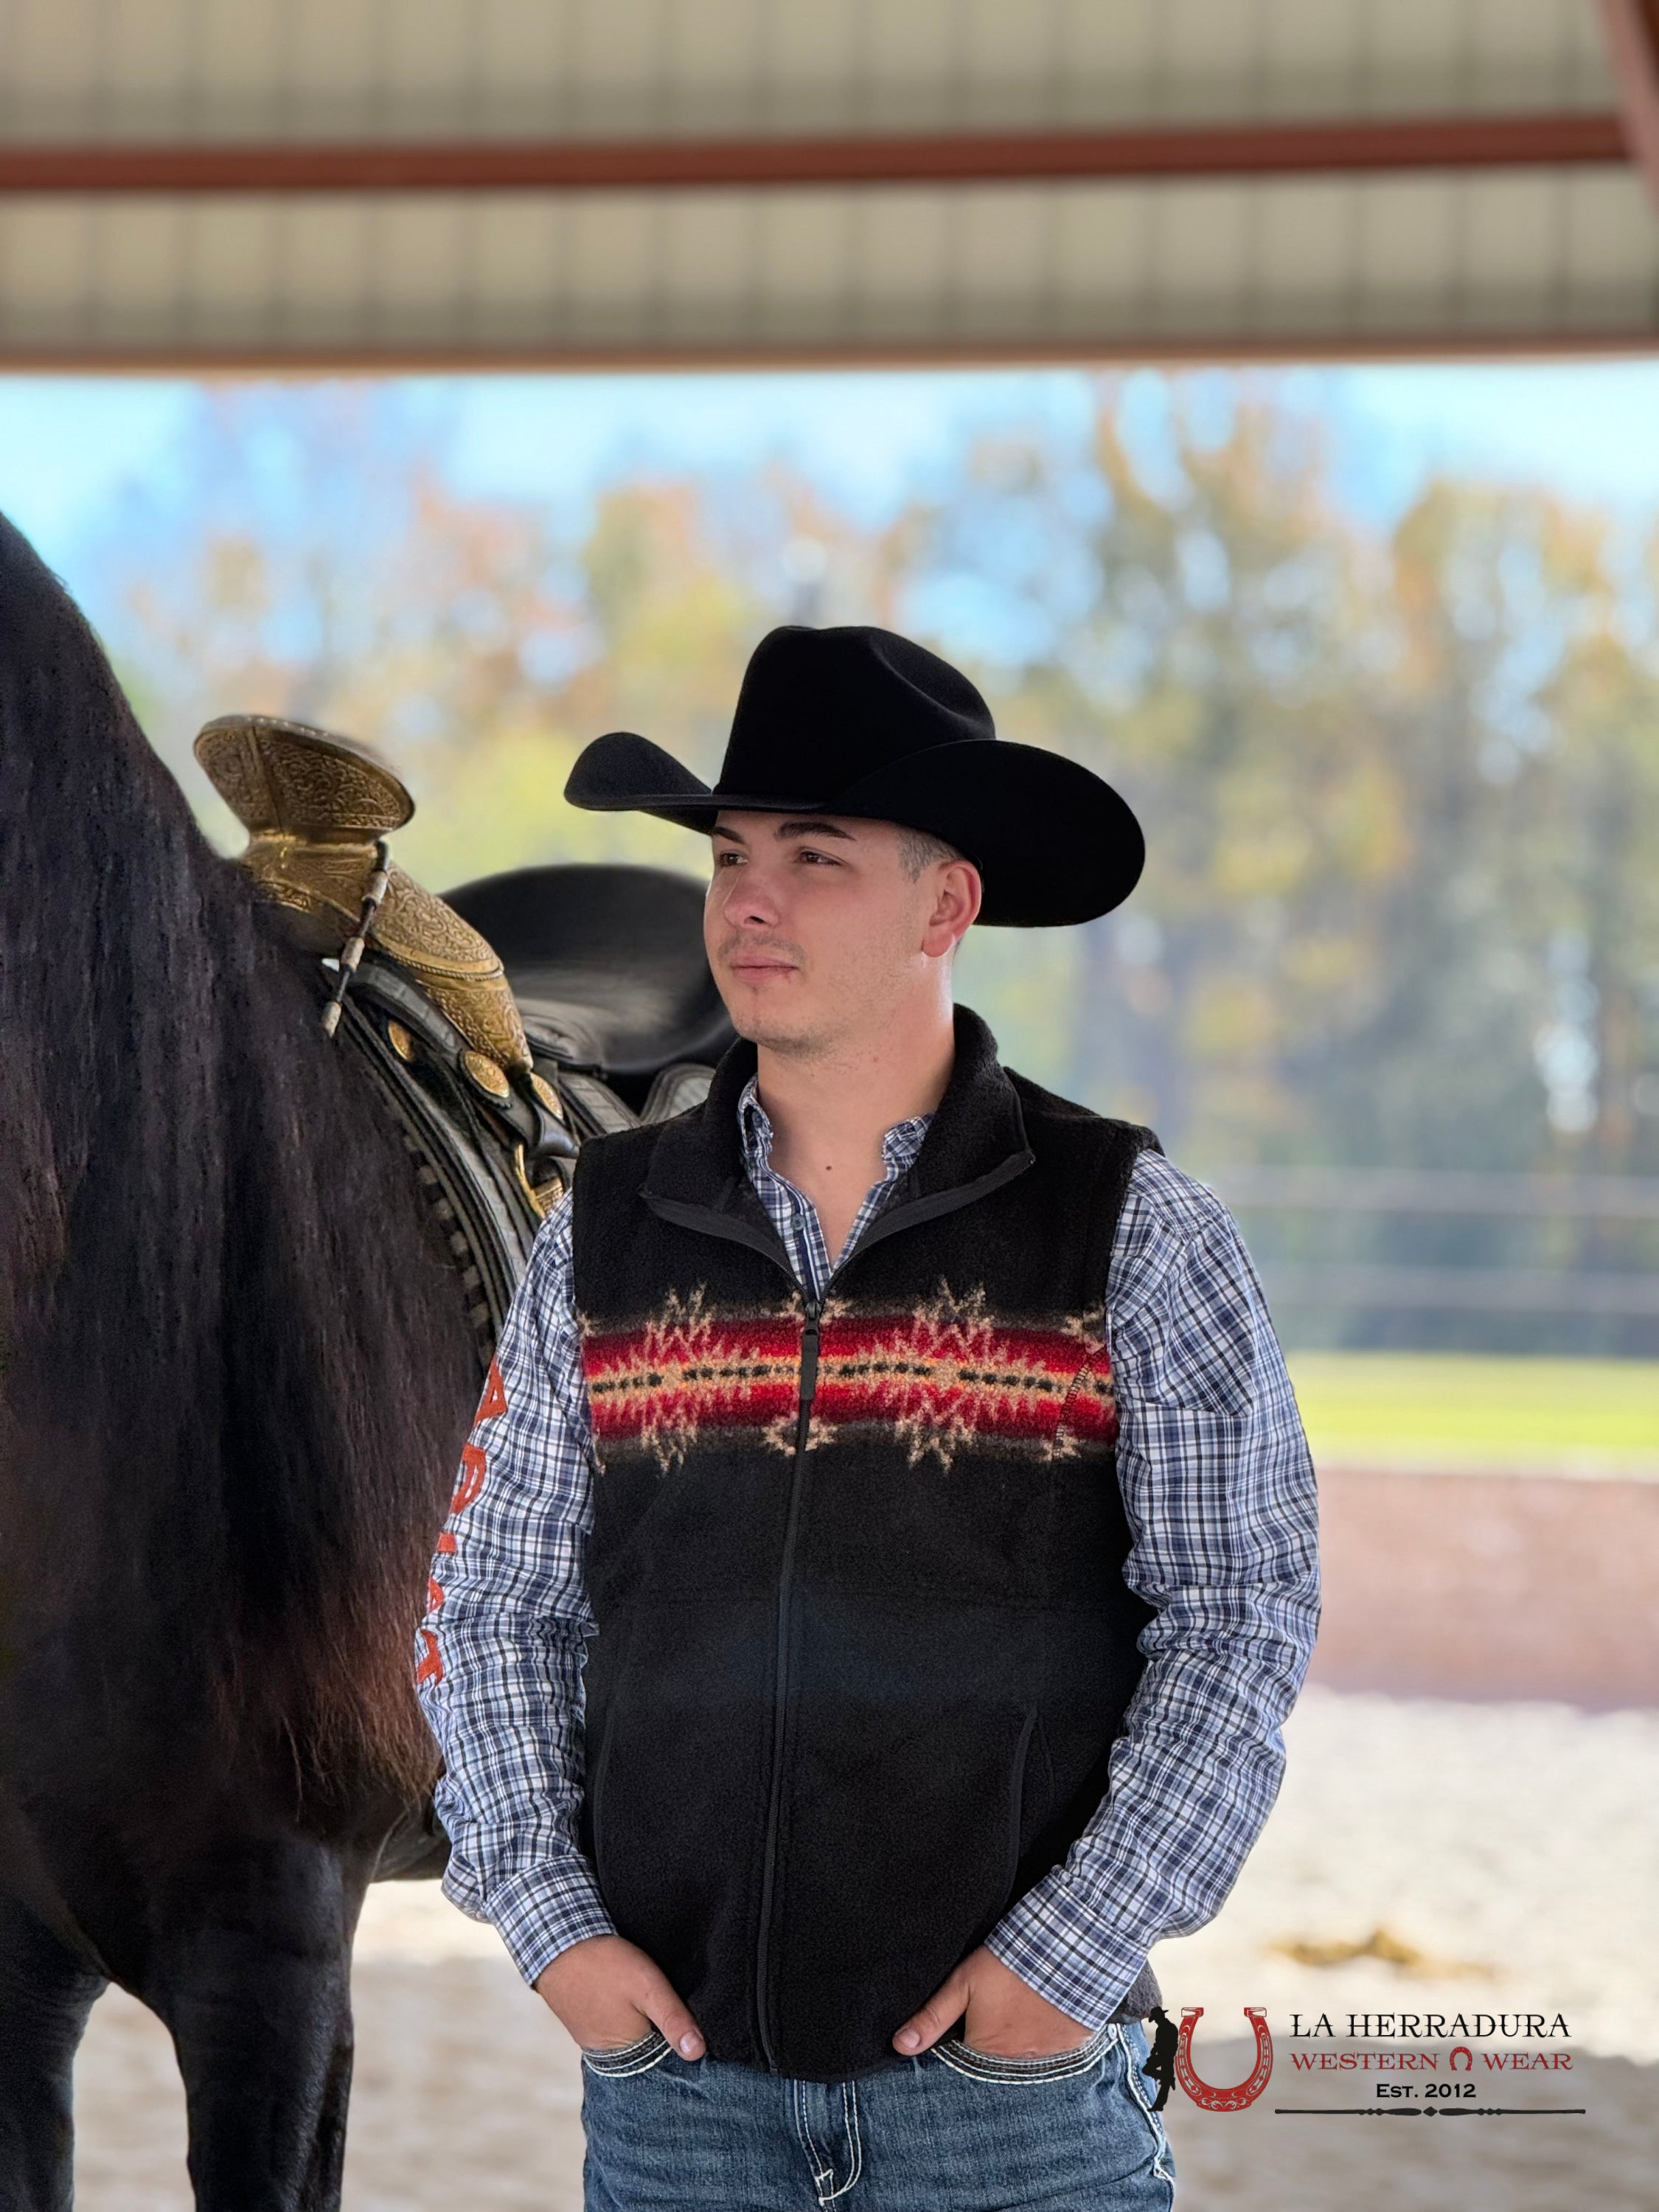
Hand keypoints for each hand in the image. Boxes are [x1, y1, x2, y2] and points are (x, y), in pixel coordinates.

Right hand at [533, 1933, 705, 2058]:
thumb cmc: (605, 1966)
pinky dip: (621, 2015)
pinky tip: (624, 1998)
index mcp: (628, 2053)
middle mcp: (608, 2056)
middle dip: (659, 2031)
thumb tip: (697, 2053)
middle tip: (668, 2001)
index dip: (679, 2037)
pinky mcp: (582, 2024)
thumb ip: (673, 2019)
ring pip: (628, 2037)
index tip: (689, 2017)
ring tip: (646, 2000)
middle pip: (646, 2048)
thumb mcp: (648, 1988)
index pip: (665, 2056)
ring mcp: (592, 2040)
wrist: (556, 1945)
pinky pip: (610, 2026)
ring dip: (639, 2022)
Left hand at [892, 1945, 1092, 2059]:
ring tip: (1022, 2011)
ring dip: (1022, 2041)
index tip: (972, 2022)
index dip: (966, 2040)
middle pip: (997, 2061)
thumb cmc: (1009, 1965)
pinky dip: (1048, 2039)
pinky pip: (1054, 2052)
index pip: (967, 2059)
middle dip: (994, 2044)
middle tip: (1000, 2013)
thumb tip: (900, 2046)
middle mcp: (1014, 2064)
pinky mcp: (1070, 2048)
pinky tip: (1046, 2015)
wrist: (1065, 1949)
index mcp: (985, 2052)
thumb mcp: (962, 1984)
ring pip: (1025, 2057)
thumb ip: (931, 2016)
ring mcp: (1045, 2059)